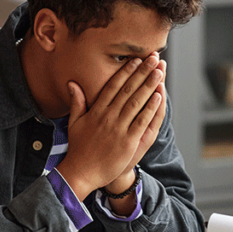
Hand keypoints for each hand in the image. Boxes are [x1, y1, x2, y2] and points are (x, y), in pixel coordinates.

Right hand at [56, 54, 165, 198]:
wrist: (82, 173)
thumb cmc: (79, 148)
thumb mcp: (74, 123)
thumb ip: (77, 102)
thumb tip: (72, 83)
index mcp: (96, 111)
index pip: (113, 86)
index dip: (126, 71)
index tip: (136, 59)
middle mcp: (108, 117)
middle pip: (128, 90)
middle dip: (142, 73)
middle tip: (153, 58)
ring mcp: (119, 129)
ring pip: (137, 102)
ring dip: (149, 85)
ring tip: (159, 71)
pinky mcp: (128, 141)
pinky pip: (142, 121)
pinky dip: (151, 108)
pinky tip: (159, 95)